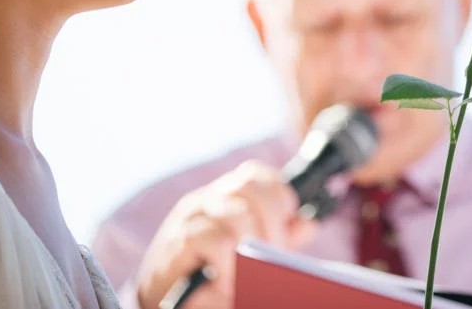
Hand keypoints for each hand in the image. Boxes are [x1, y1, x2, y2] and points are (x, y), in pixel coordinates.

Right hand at [135, 160, 315, 308]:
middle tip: (273, 255)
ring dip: (252, 247)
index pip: (254, 175)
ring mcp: (188, 219)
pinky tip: (229, 282)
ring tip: (252, 274)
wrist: (164, 303)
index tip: (288, 222)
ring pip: (237, 214)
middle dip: (271, 222)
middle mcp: (205, 200)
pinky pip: (217, 243)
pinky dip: (230, 265)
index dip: (278, 195)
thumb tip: (308, 225)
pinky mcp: (176, 244)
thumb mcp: (248, 255)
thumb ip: (277, 239)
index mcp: (222, 197)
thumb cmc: (208, 276)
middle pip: (249, 187)